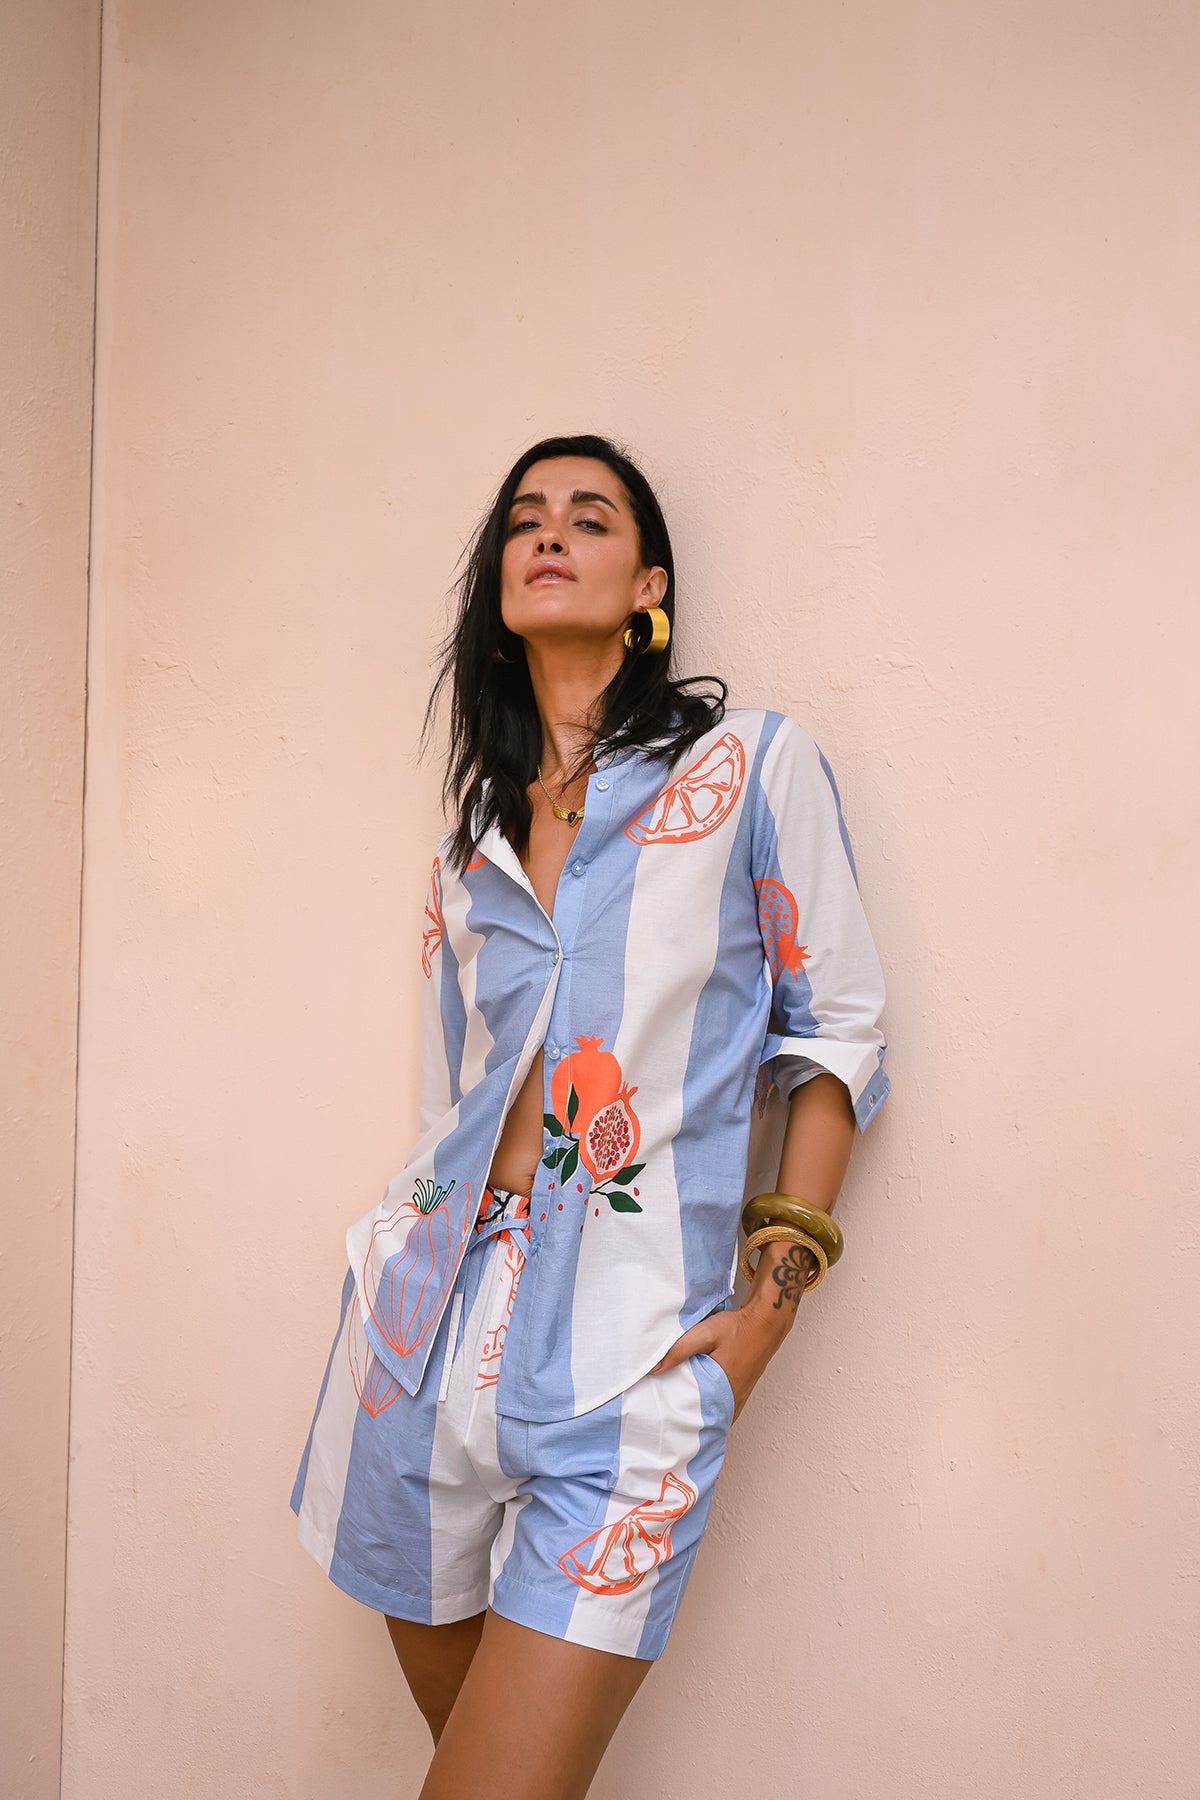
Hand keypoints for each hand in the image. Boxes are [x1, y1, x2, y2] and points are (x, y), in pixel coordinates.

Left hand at [648, 1297, 794, 1424]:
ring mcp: (737, 1400)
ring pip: (712, 1416)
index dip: (674, 1417)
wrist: (764, 1324)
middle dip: (683, 1419)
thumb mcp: (704, 1334)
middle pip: (702, 1420)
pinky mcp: (740, 1395)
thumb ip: (679, 1350)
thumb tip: (654, 1368)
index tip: (659, 1416)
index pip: (693, 1417)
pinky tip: (697, 1402)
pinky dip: (709, 1409)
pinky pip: (721, 1410)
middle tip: (664, 1414)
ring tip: (676, 1410)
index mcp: (721, 1391)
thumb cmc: (737, 1329)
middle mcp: (731, 1401)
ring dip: (697, 1415)